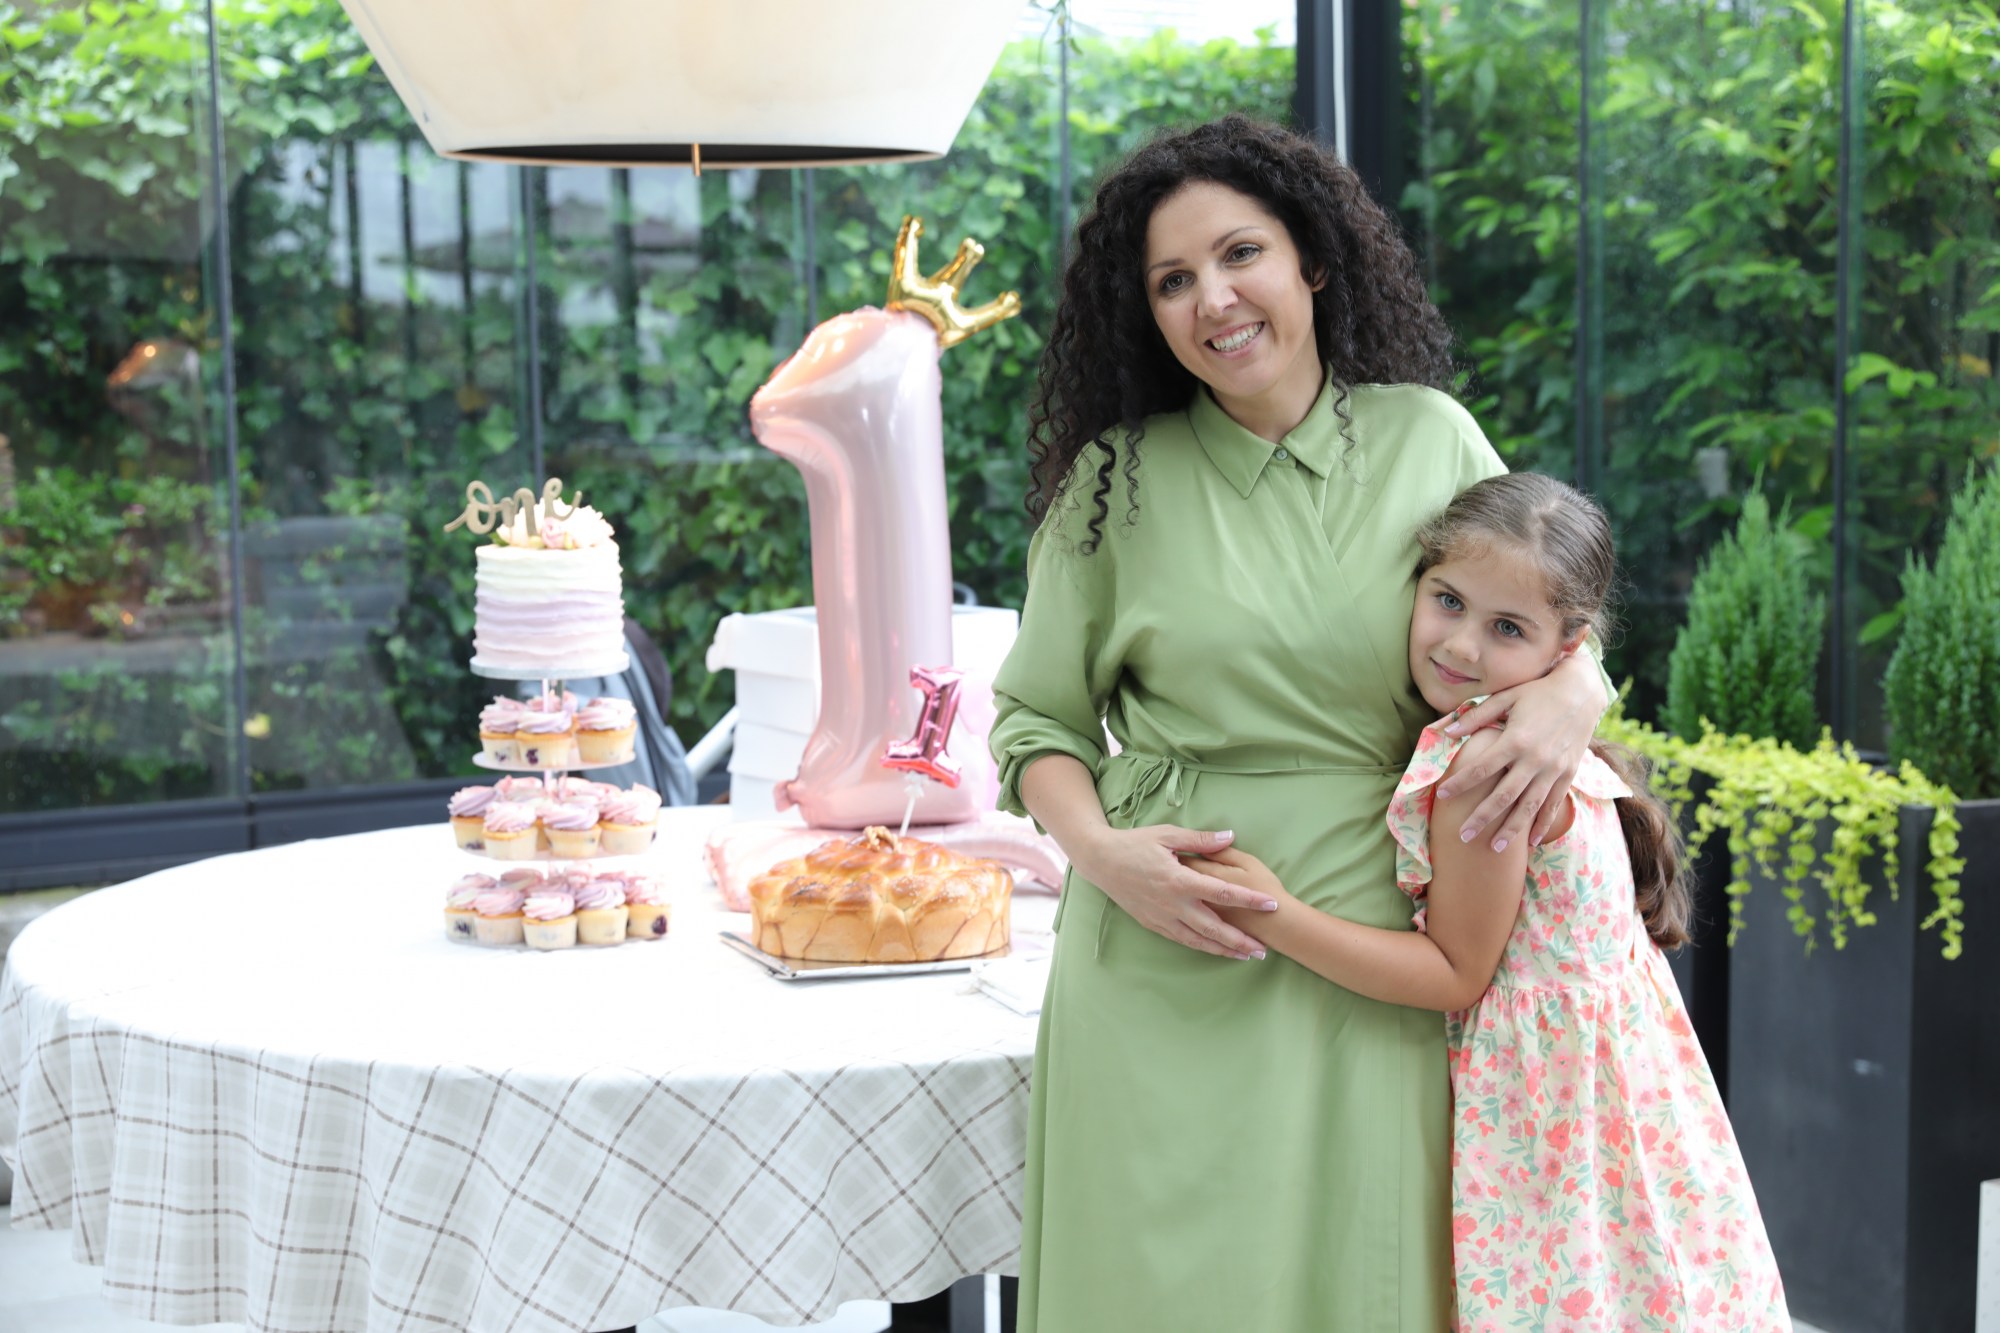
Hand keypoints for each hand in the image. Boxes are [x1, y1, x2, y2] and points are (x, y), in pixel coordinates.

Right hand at [1070, 824, 1277, 959]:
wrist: (1100, 861)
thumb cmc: (1135, 844)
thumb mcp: (1168, 835)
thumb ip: (1201, 840)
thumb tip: (1230, 836)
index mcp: (1180, 880)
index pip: (1223, 892)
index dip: (1249, 900)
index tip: (1271, 905)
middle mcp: (1173, 904)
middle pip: (1214, 928)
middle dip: (1240, 941)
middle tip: (1264, 950)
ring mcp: (1162, 917)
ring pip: (1198, 940)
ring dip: (1223, 950)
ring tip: (1245, 956)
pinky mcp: (1153, 923)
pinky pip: (1182, 939)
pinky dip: (1201, 947)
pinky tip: (1215, 950)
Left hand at [1438, 653, 1603, 851]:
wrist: (1582, 691)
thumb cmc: (1538, 692)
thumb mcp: (1506, 697)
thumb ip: (1477, 716)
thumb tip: (1447, 731)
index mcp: (1516, 739)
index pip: (1481, 768)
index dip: (1460, 783)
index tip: (1442, 795)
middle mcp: (1535, 759)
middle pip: (1504, 795)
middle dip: (1482, 817)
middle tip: (1463, 835)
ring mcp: (1554, 769)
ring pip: (1529, 806)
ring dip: (1512, 829)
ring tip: (1495, 848)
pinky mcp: (1568, 774)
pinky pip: (1553, 804)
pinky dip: (1542, 824)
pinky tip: (1530, 841)